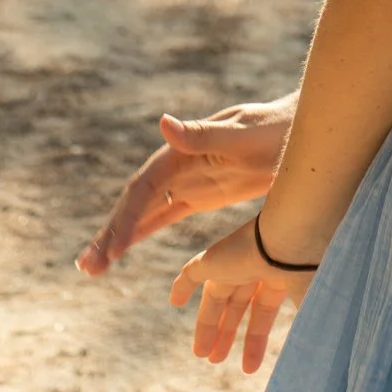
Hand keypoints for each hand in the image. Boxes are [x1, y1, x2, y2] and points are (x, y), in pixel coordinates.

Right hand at [75, 96, 295, 276]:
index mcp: (183, 149)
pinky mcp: (202, 193)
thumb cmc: (276, 128)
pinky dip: (141, 232)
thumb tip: (162, 122)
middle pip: (137, 201)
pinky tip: (121, 251)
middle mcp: (180, 163)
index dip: (125, 218)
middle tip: (86, 268)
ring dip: (119, 237)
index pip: (144, 188)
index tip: (111, 252)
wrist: (304, 129)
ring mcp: (189, 179)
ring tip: (91, 268)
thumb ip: (204, 134)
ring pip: (145, 212)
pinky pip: (164, 215)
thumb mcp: (244, 134)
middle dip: (111, 233)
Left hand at [169, 214, 316, 372]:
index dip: (255, 340)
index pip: (263, 312)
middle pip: (238, 305)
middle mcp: (259, 266)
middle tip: (216, 359)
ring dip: (207, 324)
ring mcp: (236, 260)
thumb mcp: (314, 304)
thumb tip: (311, 360)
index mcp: (283, 275)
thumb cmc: (311, 267)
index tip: (248, 367)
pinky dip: (182, 285)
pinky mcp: (215, 258)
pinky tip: (174, 302)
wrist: (296, 231)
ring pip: (216, 295)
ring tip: (201, 353)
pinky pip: (193, 271)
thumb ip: (308, 330)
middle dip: (228, 332)